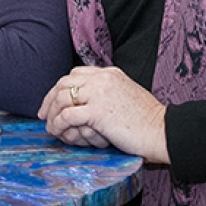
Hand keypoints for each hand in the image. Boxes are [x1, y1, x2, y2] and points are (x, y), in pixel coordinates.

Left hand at [38, 66, 169, 164]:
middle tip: (43, 115)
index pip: (75, 74)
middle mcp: (102, 78)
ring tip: (50, 127)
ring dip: (52, 113)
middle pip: (64, 83)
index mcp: (109, 73)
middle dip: (49, 99)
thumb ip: (108, 93)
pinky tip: (58, 132)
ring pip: (62, 97)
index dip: (60, 88)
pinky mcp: (97, 111)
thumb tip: (89, 103)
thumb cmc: (147, 121)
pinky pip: (67, 115)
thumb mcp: (126, 95)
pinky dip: (58, 124)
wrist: (162, 131)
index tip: (53, 102)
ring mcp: (99, 93)